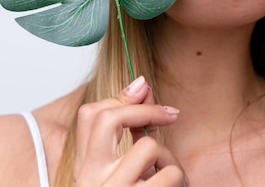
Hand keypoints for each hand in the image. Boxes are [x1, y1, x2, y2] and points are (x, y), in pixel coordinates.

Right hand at [73, 76, 187, 185]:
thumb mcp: (124, 171)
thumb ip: (133, 135)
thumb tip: (143, 87)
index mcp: (84, 170)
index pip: (89, 115)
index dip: (121, 97)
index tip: (144, 90)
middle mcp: (90, 178)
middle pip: (107, 118)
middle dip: (146, 111)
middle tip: (170, 115)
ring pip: (148, 147)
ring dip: (168, 158)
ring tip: (171, 177)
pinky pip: (170, 173)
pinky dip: (180, 179)